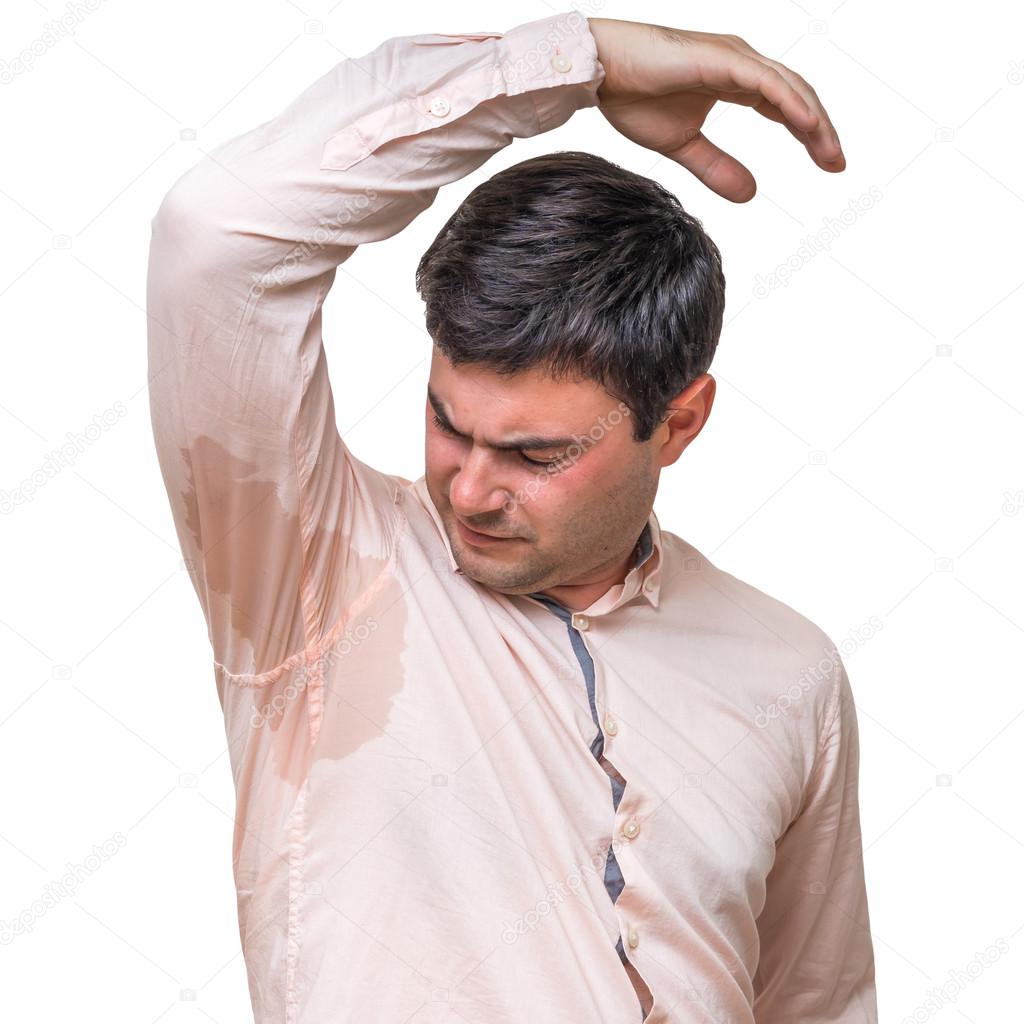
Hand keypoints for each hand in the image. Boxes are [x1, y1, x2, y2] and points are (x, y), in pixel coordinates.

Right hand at [587, 17, 844, 201]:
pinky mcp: (722, 58)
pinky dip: (790, 103)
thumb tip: (751, 194)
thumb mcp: (683, 145)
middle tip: (837, 164)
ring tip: (830, 152)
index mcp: (735, 80)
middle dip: (820, 131)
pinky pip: (767, 83)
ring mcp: (734, 57)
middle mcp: (741, 62)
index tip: (828, 163)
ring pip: (789, 88)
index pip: (784, 106)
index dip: (808, 133)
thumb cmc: (633, 97)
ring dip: (814, 120)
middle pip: (796, 96)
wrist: (601, 71)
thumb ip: (717, 167)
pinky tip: (808, 126)